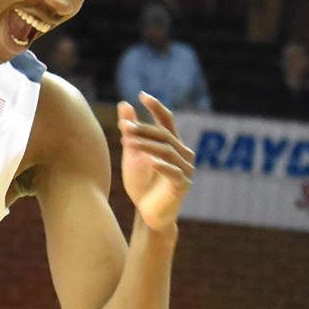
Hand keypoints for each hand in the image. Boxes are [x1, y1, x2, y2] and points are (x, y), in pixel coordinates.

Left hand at [118, 93, 195, 230]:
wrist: (147, 213)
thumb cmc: (141, 183)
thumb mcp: (133, 153)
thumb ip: (131, 131)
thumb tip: (124, 104)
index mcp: (172, 144)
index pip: (167, 120)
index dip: (156, 107)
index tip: (142, 95)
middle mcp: (183, 154)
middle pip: (164, 135)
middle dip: (144, 129)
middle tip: (124, 127)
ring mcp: (185, 169)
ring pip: (167, 152)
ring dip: (147, 145)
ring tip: (128, 142)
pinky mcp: (182, 186)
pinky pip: (173, 172)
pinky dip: (161, 166)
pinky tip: (149, 161)